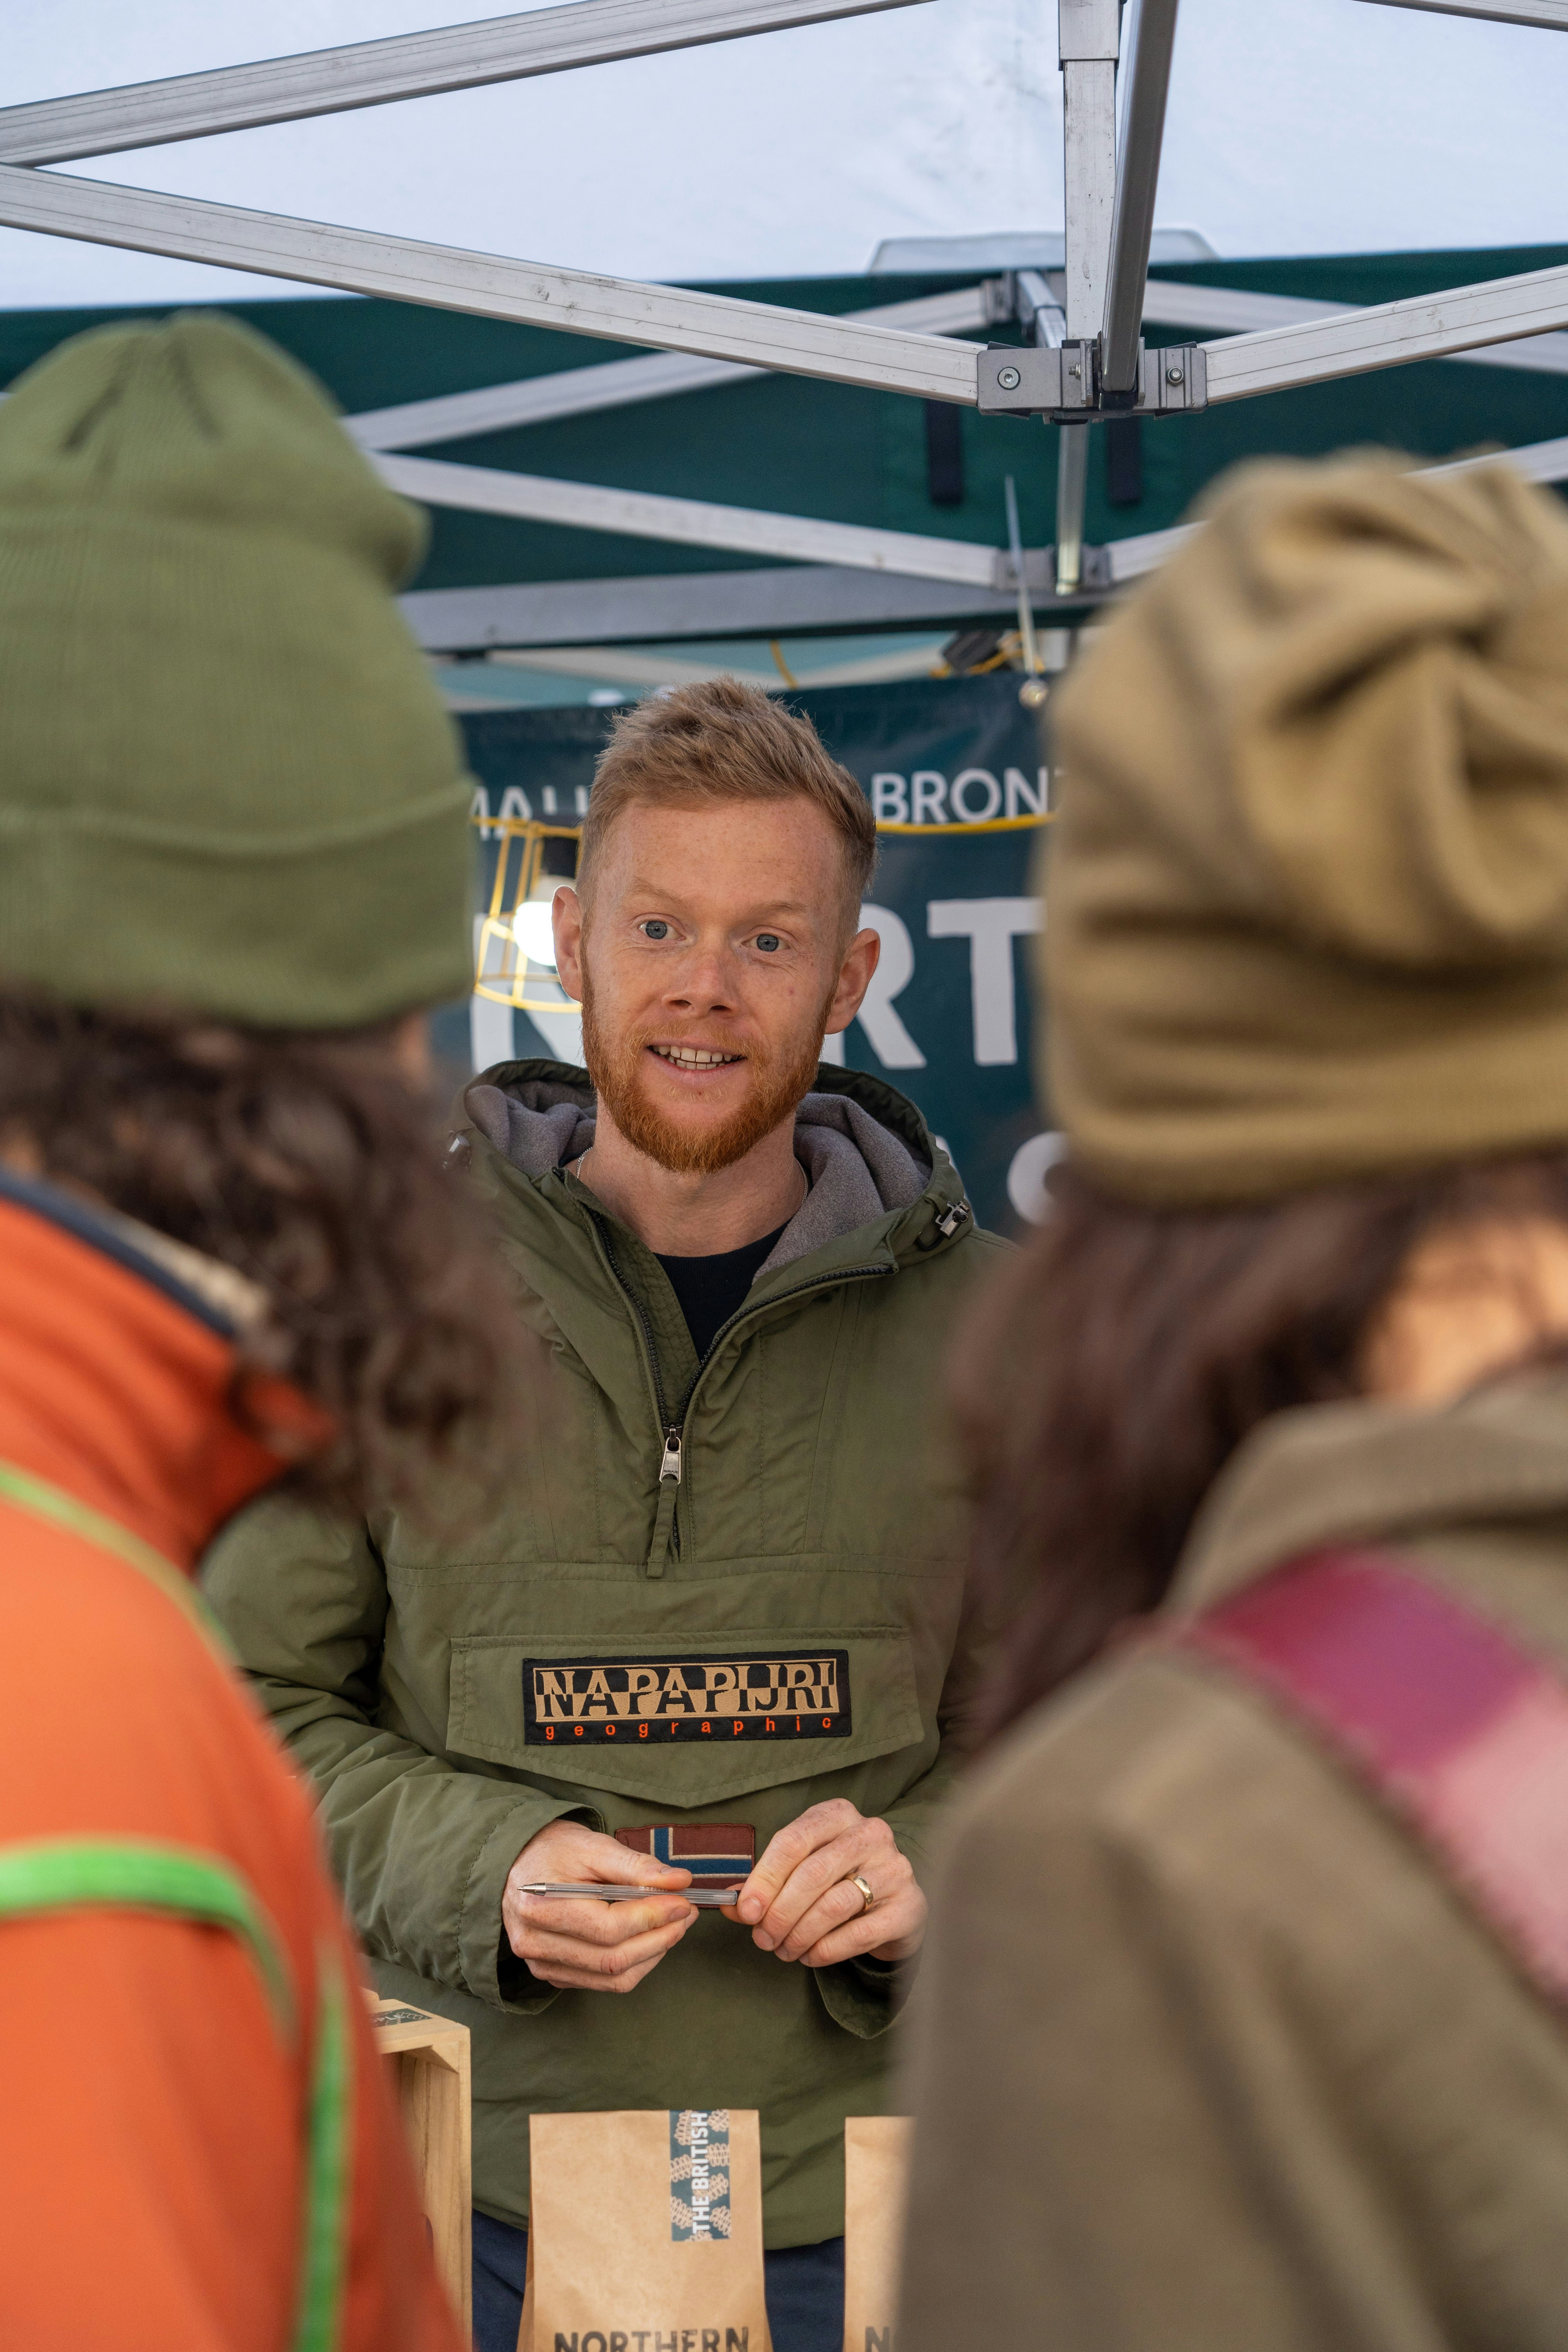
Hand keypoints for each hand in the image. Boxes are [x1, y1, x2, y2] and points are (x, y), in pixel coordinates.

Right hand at [502, 1820, 696, 1992]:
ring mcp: (542, 1964)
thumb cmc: (554, 1850)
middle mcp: (535, 1944)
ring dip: (652, 1955)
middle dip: (659, 1938)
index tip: (683, 1900)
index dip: (652, 1917)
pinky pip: (602, 1982)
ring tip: (675, 1927)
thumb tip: (680, 1881)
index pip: (608, 1927)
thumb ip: (636, 1866)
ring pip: (611, 1978)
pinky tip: (649, 1940)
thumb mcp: (593, 1845)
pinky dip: (634, 1965)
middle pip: (612, 1959)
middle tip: (686, 1914)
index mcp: (541, 1907)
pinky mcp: (553, 1974)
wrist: (516, 1863)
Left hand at [728, 1800, 925, 1966]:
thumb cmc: (839, 1881)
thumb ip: (766, 1886)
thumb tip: (730, 1904)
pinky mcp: (908, 1906)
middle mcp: (869, 1833)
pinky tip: (810, 1956)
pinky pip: (859, 1933)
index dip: (764, 1878)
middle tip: (763, 1940)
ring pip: (833, 1905)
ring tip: (784, 1951)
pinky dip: (826, 1950)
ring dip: (800, 1934)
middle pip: (812, 1874)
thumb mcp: (802, 1870)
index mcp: (836, 1815)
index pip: (792, 1841)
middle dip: (779, 1913)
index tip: (745, 1911)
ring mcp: (893, 1868)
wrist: (896, 1903)